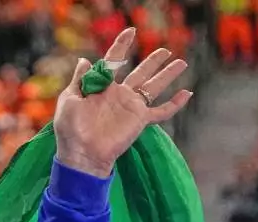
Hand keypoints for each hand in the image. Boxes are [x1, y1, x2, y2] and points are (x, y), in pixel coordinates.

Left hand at [53, 28, 192, 177]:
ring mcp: (131, 107)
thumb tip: (85, 59)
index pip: (114, 61)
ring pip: (154, 87)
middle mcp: (119, 94)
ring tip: (181, 62)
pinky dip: (175, 104)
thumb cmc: (70, 128)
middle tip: (165, 50)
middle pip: (140, 72)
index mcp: (102, 87)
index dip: (121, 45)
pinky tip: (188, 93)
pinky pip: (162, 111)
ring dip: (167, 74)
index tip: (130, 31)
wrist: (81, 153)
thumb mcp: (70, 99)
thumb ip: (80, 79)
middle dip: (153, 61)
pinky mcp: (140, 120)